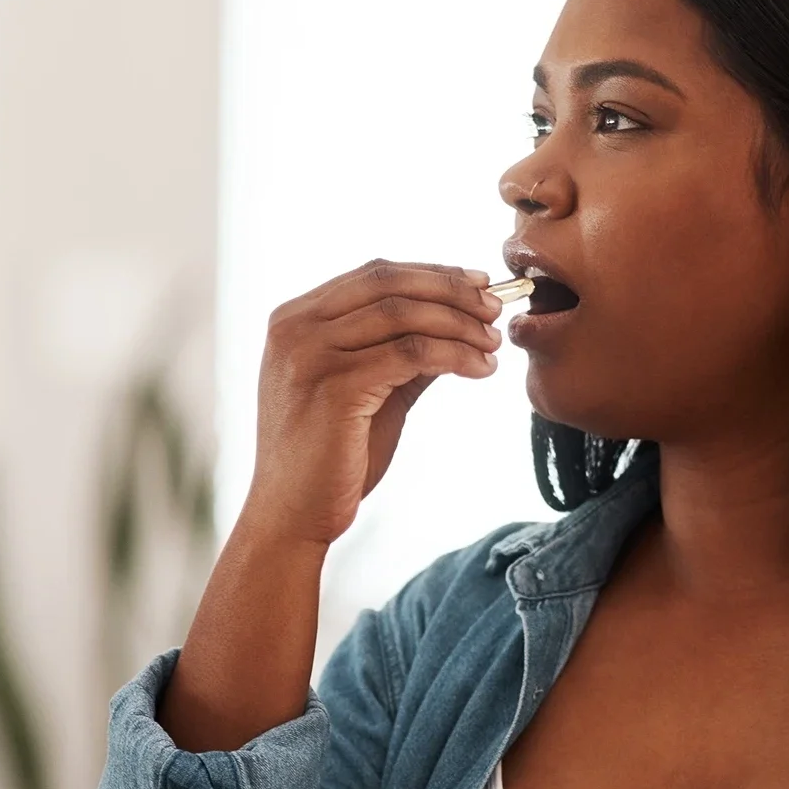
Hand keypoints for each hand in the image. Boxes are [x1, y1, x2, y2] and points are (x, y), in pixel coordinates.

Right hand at [244, 259, 502, 545]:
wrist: (293, 514)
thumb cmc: (330, 457)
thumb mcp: (368, 391)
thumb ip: (401, 353)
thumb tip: (458, 321)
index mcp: (295, 319)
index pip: (374, 274)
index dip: (432, 274)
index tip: (478, 284)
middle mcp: (295, 328)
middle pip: (389, 283)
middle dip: (452, 291)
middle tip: (495, 308)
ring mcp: (310, 355)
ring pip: (403, 315)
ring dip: (459, 323)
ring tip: (493, 342)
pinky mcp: (334, 388)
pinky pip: (410, 355)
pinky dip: (454, 355)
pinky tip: (480, 368)